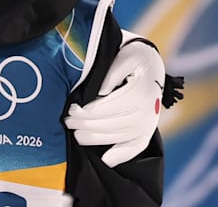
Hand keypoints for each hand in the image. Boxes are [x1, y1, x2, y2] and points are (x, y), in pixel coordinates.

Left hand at [64, 35, 164, 167]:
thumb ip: (112, 72)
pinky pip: (136, 147)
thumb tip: (100, 92)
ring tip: (76, 135)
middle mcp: (147, 112)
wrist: (150, 64)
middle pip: (110, 124)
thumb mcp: (125, 56)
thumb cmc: (133, 58)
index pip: (107, 108)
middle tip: (67, 122)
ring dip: (95, 139)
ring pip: (118, 137)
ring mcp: (148, 123)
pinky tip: (105, 161)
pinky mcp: (147, 130)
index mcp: (140, 93)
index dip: (87, 112)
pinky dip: (121, 155)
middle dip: (85, 125)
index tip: (70, 110)